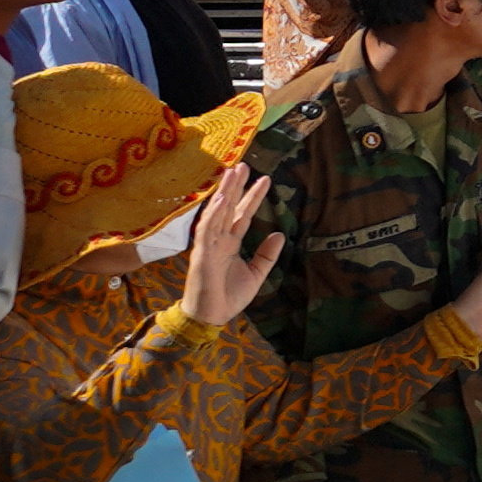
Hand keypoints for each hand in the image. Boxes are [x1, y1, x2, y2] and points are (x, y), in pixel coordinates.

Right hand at [179, 153, 281, 328]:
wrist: (211, 317)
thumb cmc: (229, 296)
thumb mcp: (256, 273)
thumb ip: (267, 254)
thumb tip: (280, 233)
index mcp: (230, 243)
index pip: (243, 214)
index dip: (252, 197)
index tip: (265, 179)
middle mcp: (218, 240)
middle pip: (228, 208)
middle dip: (236, 186)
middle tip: (244, 164)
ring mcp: (209, 245)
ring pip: (217, 213)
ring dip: (224, 193)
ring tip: (233, 172)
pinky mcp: (201, 255)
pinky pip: (206, 231)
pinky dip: (212, 215)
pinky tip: (219, 199)